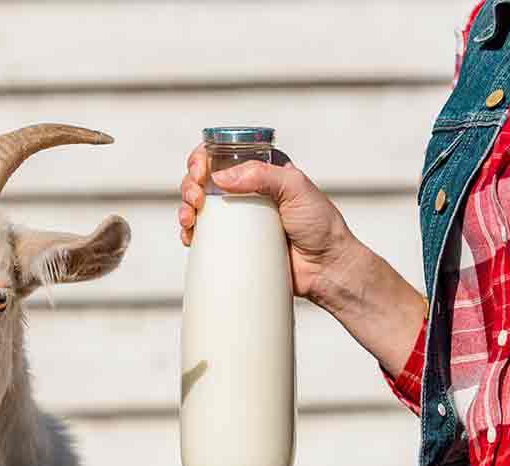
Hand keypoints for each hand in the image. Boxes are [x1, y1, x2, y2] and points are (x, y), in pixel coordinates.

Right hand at [177, 144, 426, 377]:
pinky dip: (189, 232)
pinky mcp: (233, 243)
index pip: (222, 154)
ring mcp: (237, 218)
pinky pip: (203, 234)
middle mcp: (245, 190)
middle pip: (203, 179)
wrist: (325, 267)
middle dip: (189, 185)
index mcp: (260, 169)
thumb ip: (262, 176)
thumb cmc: (319, 225)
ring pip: (196, 205)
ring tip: (189, 220)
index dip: (202, 158)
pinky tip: (189, 235)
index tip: (200, 173)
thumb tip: (220, 178)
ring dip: (183, 208)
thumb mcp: (296, 188)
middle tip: (196, 200)